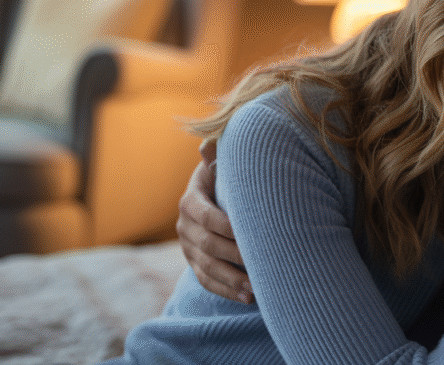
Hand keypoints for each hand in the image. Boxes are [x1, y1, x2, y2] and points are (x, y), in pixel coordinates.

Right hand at [177, 138, 253, 302]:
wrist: (214, 193)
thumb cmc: (226, 176)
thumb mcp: (221, 164)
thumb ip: (216, 156)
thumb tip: (206, 145)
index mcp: (191, 200)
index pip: (206, 215)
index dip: (226, 226)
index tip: (248, 233)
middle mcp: (185, 226)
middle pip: (207, 245)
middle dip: (233, 257)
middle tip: (258, 264)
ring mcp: (188, 248)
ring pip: (207, 269)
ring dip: (232, 281)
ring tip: (256, 289)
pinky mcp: (195, 264)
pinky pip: (207, 282)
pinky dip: (228, 291)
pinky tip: (249, 298)